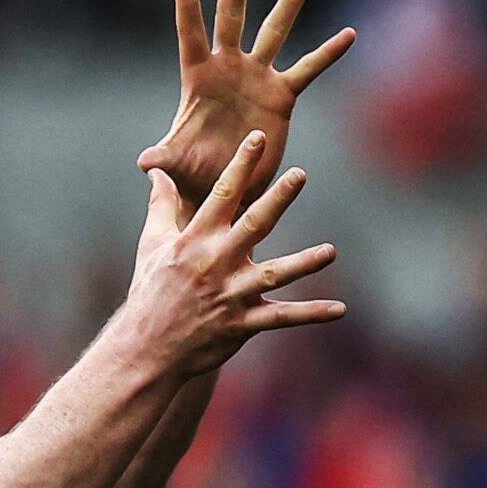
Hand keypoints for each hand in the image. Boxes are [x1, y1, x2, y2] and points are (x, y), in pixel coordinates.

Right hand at [118, 134, 342, 379]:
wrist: (147, 348)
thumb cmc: (150, 292)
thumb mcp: (152, 244)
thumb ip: (161, 205)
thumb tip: (156, 172)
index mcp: (196, 240)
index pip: (222, 195)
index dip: (241, 165)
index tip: (258, 139)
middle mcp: (216, 263)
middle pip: (254, 225)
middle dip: (277, 199)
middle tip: (299, 175)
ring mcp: (231, 295)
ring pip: (275, 275)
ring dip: (304, 262)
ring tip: (330, 252)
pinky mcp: (242, 324)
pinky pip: (282, 318)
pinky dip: (311, 314)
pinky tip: (339, 309)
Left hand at [140, 0, 354, 213]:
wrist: (224, 189)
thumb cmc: (193, 175)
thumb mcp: (178, 165)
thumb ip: (164, 159)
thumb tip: (144, 163)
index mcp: (198, 77)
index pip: (191, 32)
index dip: (187, 2)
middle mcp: (228, 68)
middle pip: (232, 15)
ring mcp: (257, 77)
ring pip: (275, 30)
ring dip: (289, 0)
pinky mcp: (281, 96)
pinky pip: (308, 70)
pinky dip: (327, 53)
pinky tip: (349, 34)